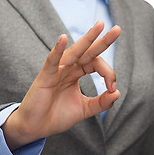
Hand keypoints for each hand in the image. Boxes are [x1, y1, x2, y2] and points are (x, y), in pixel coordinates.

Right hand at [2, 21, 120, 149]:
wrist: (35, 128)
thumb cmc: (56, 116)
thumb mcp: (84, 109)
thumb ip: (101, 102)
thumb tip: (118, 93)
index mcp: (76, 73)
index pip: (96, 64)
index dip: (109, 73)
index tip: (112, 88)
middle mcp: (68, 68)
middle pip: (88, 51)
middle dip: (103, 41)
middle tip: (118, 29)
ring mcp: (56, 71)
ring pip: (74, 52)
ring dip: (87, 38)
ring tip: (99, 26)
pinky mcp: (45, 77)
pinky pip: (52, 61)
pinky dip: (57, 50)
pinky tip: (63, 39)